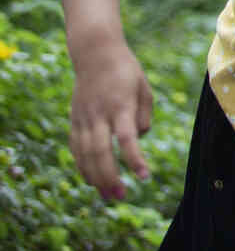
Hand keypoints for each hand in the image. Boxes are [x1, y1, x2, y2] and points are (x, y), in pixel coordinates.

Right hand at [68, 35, 152, 201]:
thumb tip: (138, 139)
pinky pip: (76, 148)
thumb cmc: (126, 71)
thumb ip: (144, 115)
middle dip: (109, 177)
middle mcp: (99, 114)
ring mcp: (83, 118)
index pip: (127, 138)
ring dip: (95, 177)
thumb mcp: (144, 88)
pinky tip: (92, 180)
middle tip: (121, 196)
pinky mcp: (74, 120)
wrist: (96, 54)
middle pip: (101, 152)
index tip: (144, 176)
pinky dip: (82, 166)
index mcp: (120, 105)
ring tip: (108, 195)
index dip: (134, 159)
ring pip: (85, 154)